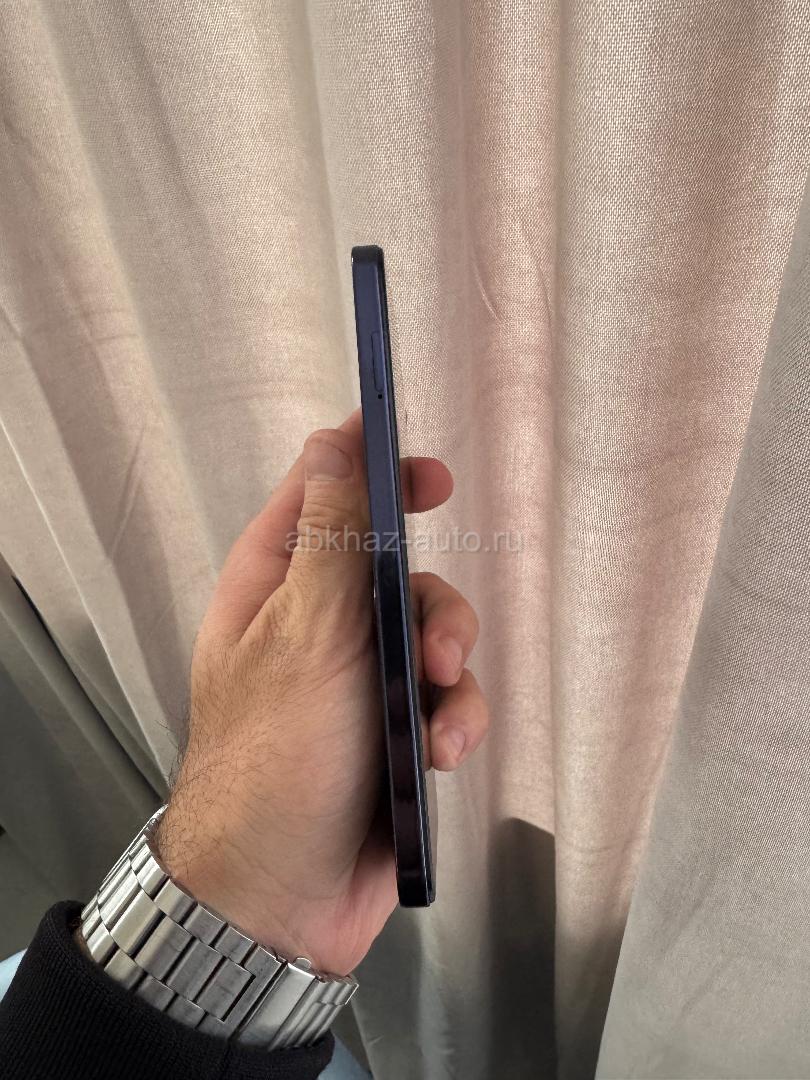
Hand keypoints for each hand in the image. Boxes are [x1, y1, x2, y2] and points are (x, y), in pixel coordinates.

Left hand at [154, 411, 488, 974]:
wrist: (279, 899)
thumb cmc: (276, 760)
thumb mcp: (307, 633)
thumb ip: (333, 536)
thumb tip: (335, 442)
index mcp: (277, 586)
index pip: (325, 493)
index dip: (376, 470)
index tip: (432, 476)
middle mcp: (319, 626)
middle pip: (399, 570)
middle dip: (433, 608)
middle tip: (437, 648)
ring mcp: (359, 681)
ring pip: (435, 638)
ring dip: (451, 677)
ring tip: (438, 726)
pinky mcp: (395, 732)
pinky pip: (447, 700)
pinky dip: (454, 723)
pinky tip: (440, 757)